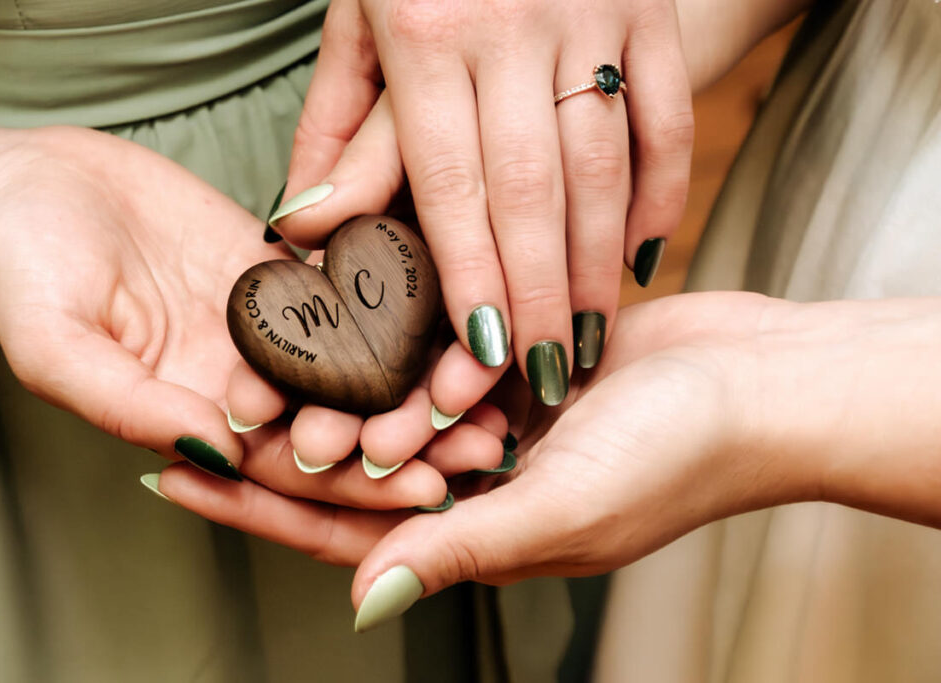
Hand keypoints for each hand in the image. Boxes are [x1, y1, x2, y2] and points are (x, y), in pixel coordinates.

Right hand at [0, 119, 499, 522]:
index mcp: (197, 419)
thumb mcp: (61, 346)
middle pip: (341, 424)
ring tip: (488, 388)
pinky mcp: (279, 272)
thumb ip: (134, 405)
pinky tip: (450, 304)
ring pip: (355, 363)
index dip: (359, 482)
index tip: (428, 488)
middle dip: (413, 441)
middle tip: (485, 445)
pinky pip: (345, 290)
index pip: (292, 469)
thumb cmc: (20, 269)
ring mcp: (265, 326)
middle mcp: (241, 382)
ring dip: (419, 379)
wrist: (24, 188)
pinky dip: (396, 302)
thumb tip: (216, 452)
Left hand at [160, 291, 940, 631]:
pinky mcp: (513, 362)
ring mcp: (494, 419)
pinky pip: (436, 351)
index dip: (260, 506)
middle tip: (196, 405)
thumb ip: (462, 551)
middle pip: (354, 467)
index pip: (344, 529)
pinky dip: (392, 339)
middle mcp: (477, 479)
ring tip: (247, 353)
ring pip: (389, 403)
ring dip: (329, 385)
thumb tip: (359, 604)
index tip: (180, 474)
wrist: (759, 381)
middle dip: (280, 440)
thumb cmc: (680, 456)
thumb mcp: (566, 509)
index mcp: (480, 534)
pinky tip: (336, 308)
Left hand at [266, 0, 693, 400]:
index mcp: (425, 27)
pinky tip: (641, 256)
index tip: (483, 357)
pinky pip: (665, 114)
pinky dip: (661, 189)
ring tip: (590, 337)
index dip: (469, 276)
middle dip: (542, 294)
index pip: (450, 181)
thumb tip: (302, 231)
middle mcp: (511, 23)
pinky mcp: (648, 5)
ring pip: (603, 161)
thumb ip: (337, 125)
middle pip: (532, 187)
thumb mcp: (358, 18)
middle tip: (546, 376)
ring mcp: (591, 10)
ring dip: (599, 260)